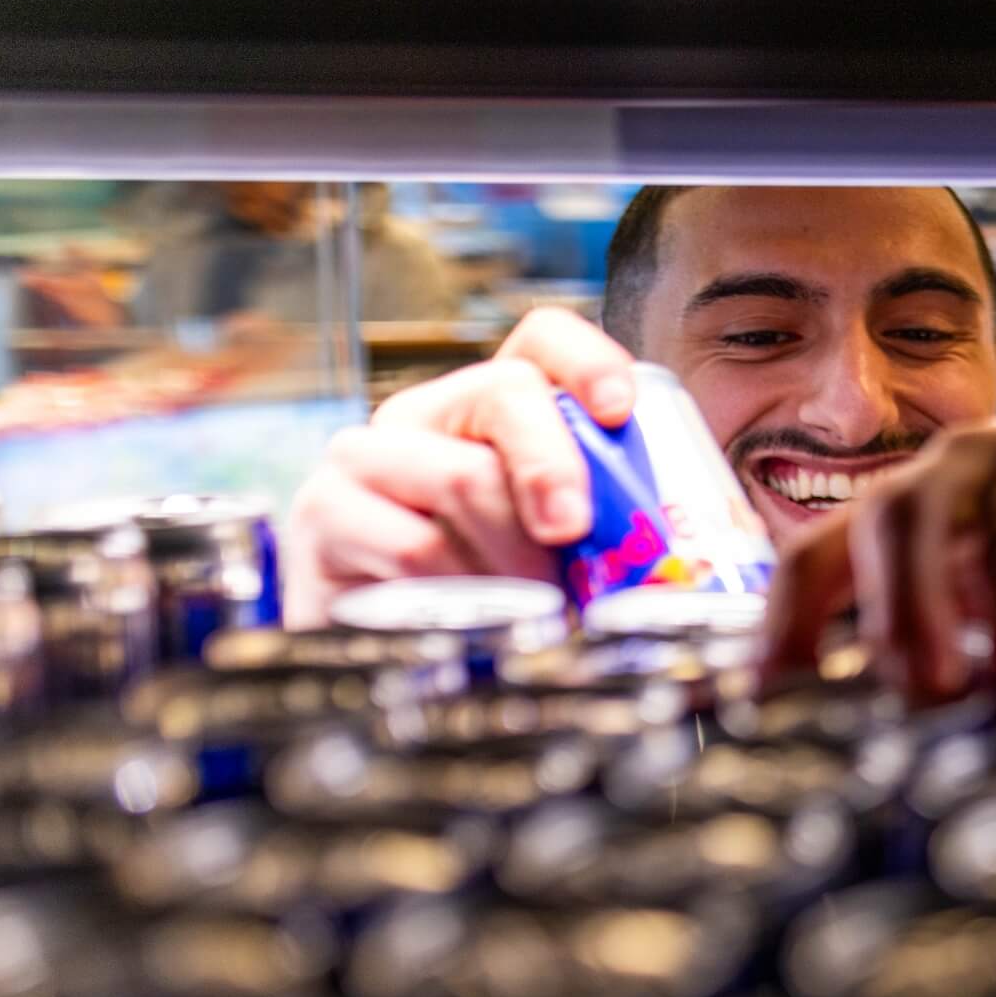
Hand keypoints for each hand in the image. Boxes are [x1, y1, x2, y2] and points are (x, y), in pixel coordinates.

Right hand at [280, 308, 636, 625]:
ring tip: (537, 604)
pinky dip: (464, 589)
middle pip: (504, 392)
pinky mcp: (325, 514)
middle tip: (574, 530)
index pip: (542, 340)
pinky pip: (413, 543)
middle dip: (555, 464)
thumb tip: (670, 536)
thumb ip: (605, 519)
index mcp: (493, 409)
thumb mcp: (560, 548)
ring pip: (462, 475)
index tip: (620, 409)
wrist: (393, 657)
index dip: (588, 360)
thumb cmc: (495, 595)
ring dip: (516, 550)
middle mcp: (426, 416)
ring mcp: (368, 458)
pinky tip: (479, 619)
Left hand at [758, 389, 995, 714]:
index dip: (787, 625)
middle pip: (904, 519)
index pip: (816, 554)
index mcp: (900, 503)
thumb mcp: (963, 575)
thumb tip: (890, 750)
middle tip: (931, 694)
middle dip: (908, 610)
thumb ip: (924, 637)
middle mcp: (954, 464)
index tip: (780, 701)